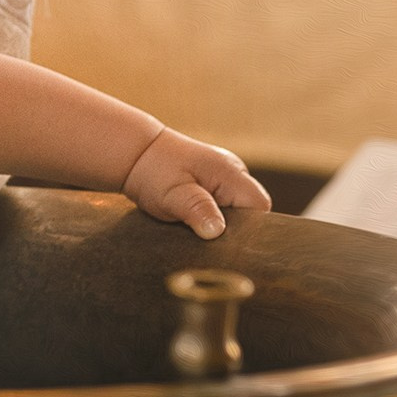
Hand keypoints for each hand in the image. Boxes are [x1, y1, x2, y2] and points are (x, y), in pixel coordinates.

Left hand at [122, 127, 270, 240]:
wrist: (137, 155)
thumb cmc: (154, 171)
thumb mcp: (172, 194)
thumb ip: (197, 209)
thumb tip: (216, 231)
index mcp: (231, 173)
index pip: (259, 206)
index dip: (249, 228)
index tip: (225, 241)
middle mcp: (234, 175)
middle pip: (251, 212)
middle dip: (232, 230)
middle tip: (204, 238)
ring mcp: (226, 180)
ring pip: (236, 213)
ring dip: (219, 225)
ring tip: (194, 229)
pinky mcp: (215, 187)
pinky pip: (223, 209)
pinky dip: (211, 219)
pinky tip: (193, 224)